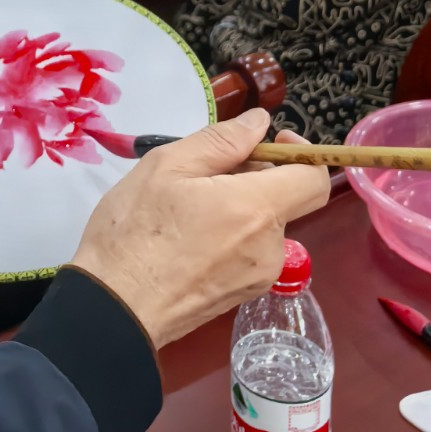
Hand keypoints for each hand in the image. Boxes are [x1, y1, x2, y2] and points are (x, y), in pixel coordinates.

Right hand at [70, 111, 329, 349]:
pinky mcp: (244, 296)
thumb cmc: (134, 230)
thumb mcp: (166, 166)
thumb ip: (220, 140)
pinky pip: (252, 251)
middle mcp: (270, 247)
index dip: (303, 153)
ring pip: (265, 225)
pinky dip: (232, 233)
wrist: (115, 308)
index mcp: (255, 209)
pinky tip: (190, 235)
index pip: (315, 178)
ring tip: (188, 205)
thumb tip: (259, 123)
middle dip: (258, 176)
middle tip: (206, 172)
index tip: (270, 143)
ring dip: (240, 205)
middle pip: (286, 199)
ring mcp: (259, 276)